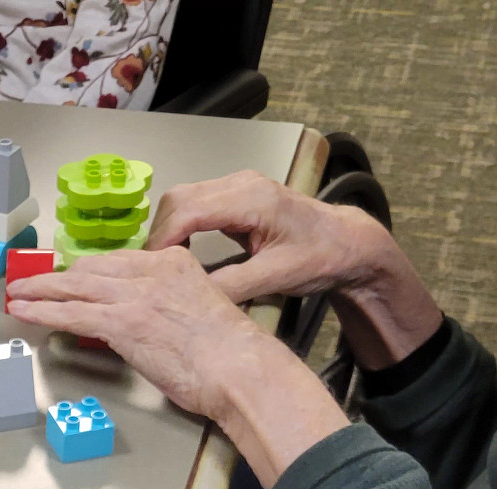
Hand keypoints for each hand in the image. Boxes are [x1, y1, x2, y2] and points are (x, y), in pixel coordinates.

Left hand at [8, 245, 266, 421]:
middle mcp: (153, 271)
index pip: (119, 261)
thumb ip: (167, 308)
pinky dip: (43, 311)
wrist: (239, 368)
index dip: (87, 270)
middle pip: (92, 267)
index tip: (70, 275)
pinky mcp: (123, 322)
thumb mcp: (198, 313)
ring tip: (18, 295)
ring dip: (40, 291)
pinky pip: (72, 311)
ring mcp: (136, 295)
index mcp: (174, 264)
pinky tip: (26, 312)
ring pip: (75, 285)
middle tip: (33, 281)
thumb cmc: (228, 355)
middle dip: (57, 276)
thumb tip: (143, 325)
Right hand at [148, 169, 394, 304]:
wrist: (344, 241)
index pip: (187, 210)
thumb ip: (231, 287)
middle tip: (155, 271)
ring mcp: (238, 185)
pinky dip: (181, 227)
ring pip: (183, 199)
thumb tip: (190, 297)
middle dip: (160, 235)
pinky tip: (183, 252)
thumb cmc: (318, 256)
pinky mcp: (236, 194)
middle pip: (178, 199)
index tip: (151, 270)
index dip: (162, 241)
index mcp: (251, 199)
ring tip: (167, 265)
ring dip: (168, 230)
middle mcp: (241, 184)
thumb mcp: (274, 277)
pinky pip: (196, 204)